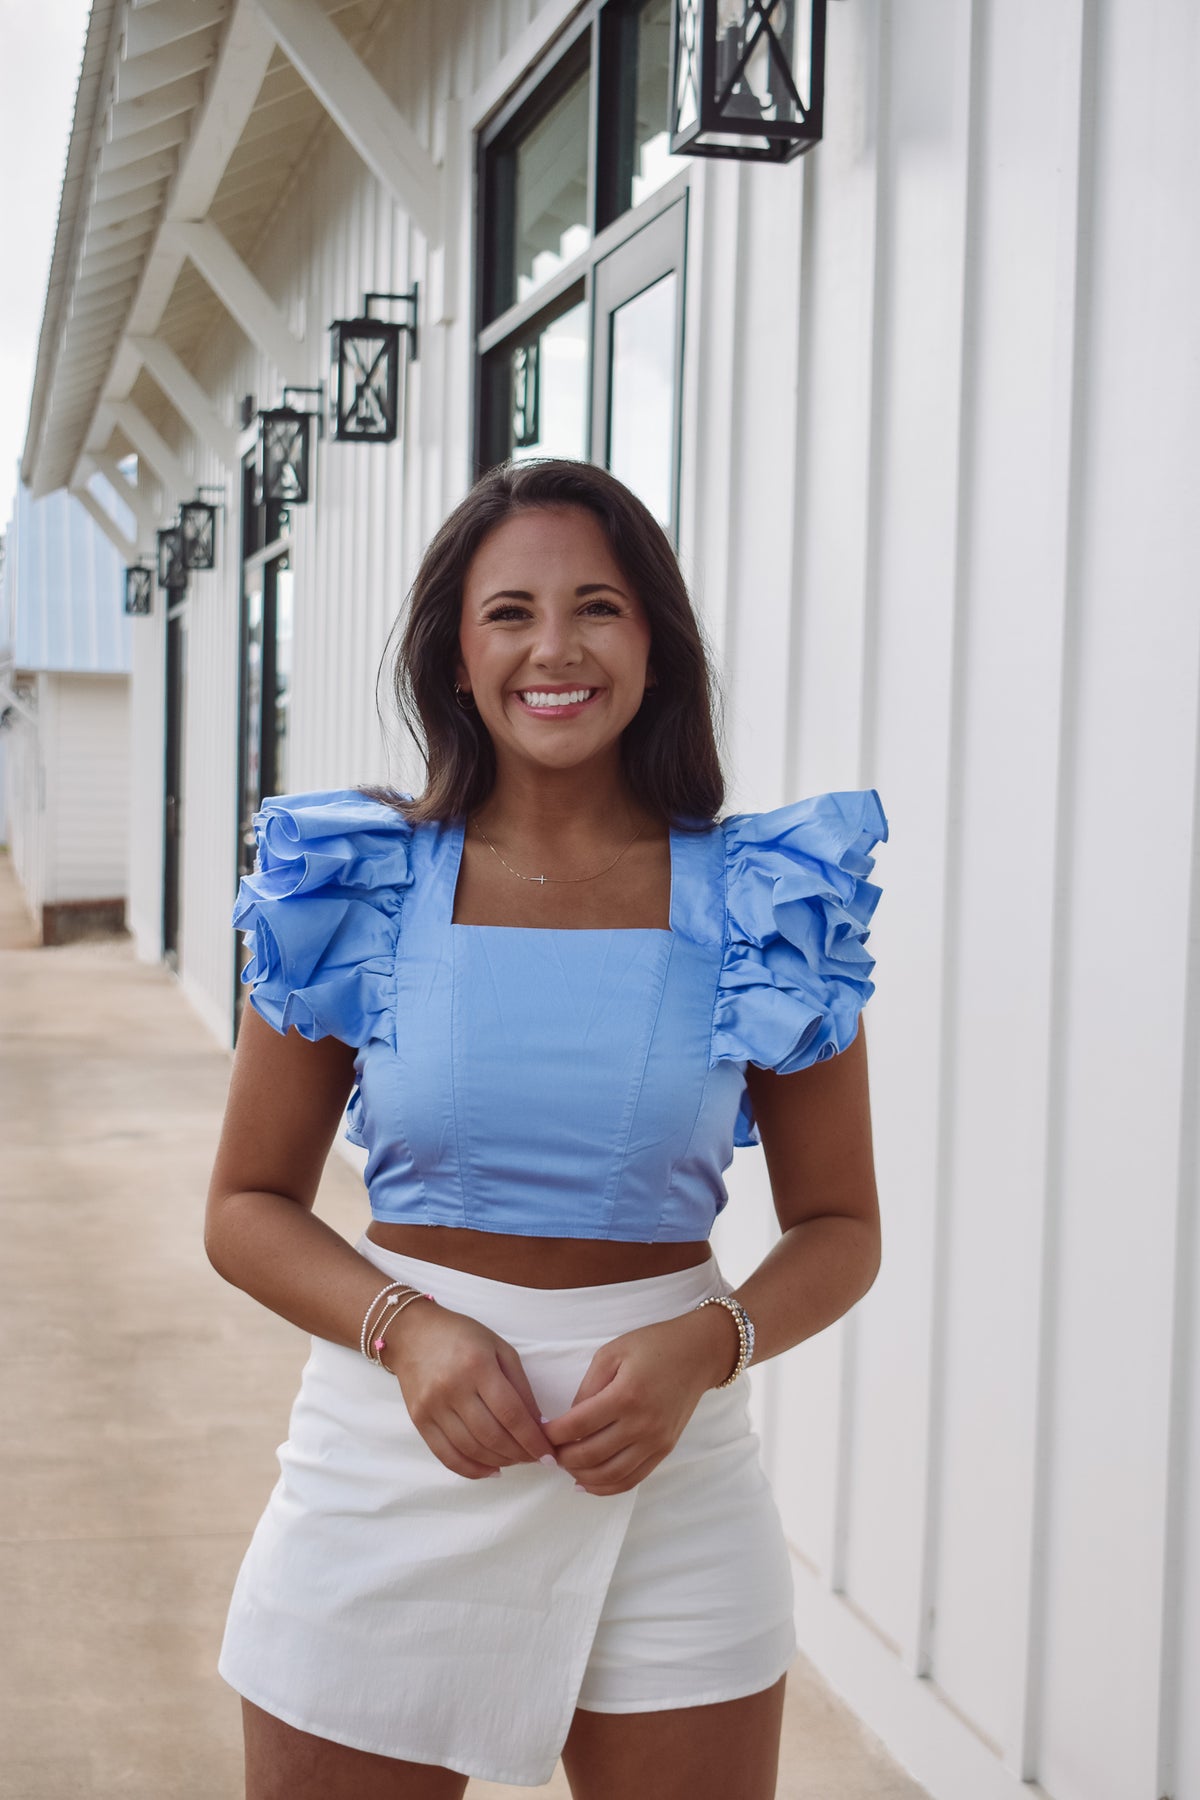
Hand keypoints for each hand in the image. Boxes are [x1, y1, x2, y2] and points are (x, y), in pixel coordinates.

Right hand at [380, 1302, 557, 1479]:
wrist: (414, 1333)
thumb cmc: (463, 1337)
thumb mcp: (499, 1348)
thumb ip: (520, 1385)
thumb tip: (537, 1425)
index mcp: (477, 1365)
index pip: (511, 1413)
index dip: (532, 1439)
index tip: (549, 1455)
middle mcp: (453, 1388)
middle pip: (492, 1435)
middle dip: (519, 1454)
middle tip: (535, 1458)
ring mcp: (432, 1406)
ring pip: (471, 1449)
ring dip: (499, 1462)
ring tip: (515, 1461)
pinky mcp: (419, 1419)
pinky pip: (446, 1455)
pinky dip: (471, 1470)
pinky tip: (490, 1470)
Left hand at [542, 1307, 734, 1496]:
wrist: (698, 1354)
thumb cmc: (652, 1346)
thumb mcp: (611, 1353)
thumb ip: (587, 1388)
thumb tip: (569, 1421)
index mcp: (626, 1395)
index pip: (578, 1426)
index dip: (552, 1434)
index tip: (539, 1432)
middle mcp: (642, 1424)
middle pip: (590, 1455)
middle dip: (562, 1458)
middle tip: (548, 1450)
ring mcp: (656, 1442)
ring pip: (610, 1475)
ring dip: (581, 1476)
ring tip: (565, 1467)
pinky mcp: (664, 1450)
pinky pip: (632, 1480)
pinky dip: (606, 1487)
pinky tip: (587, 1483)